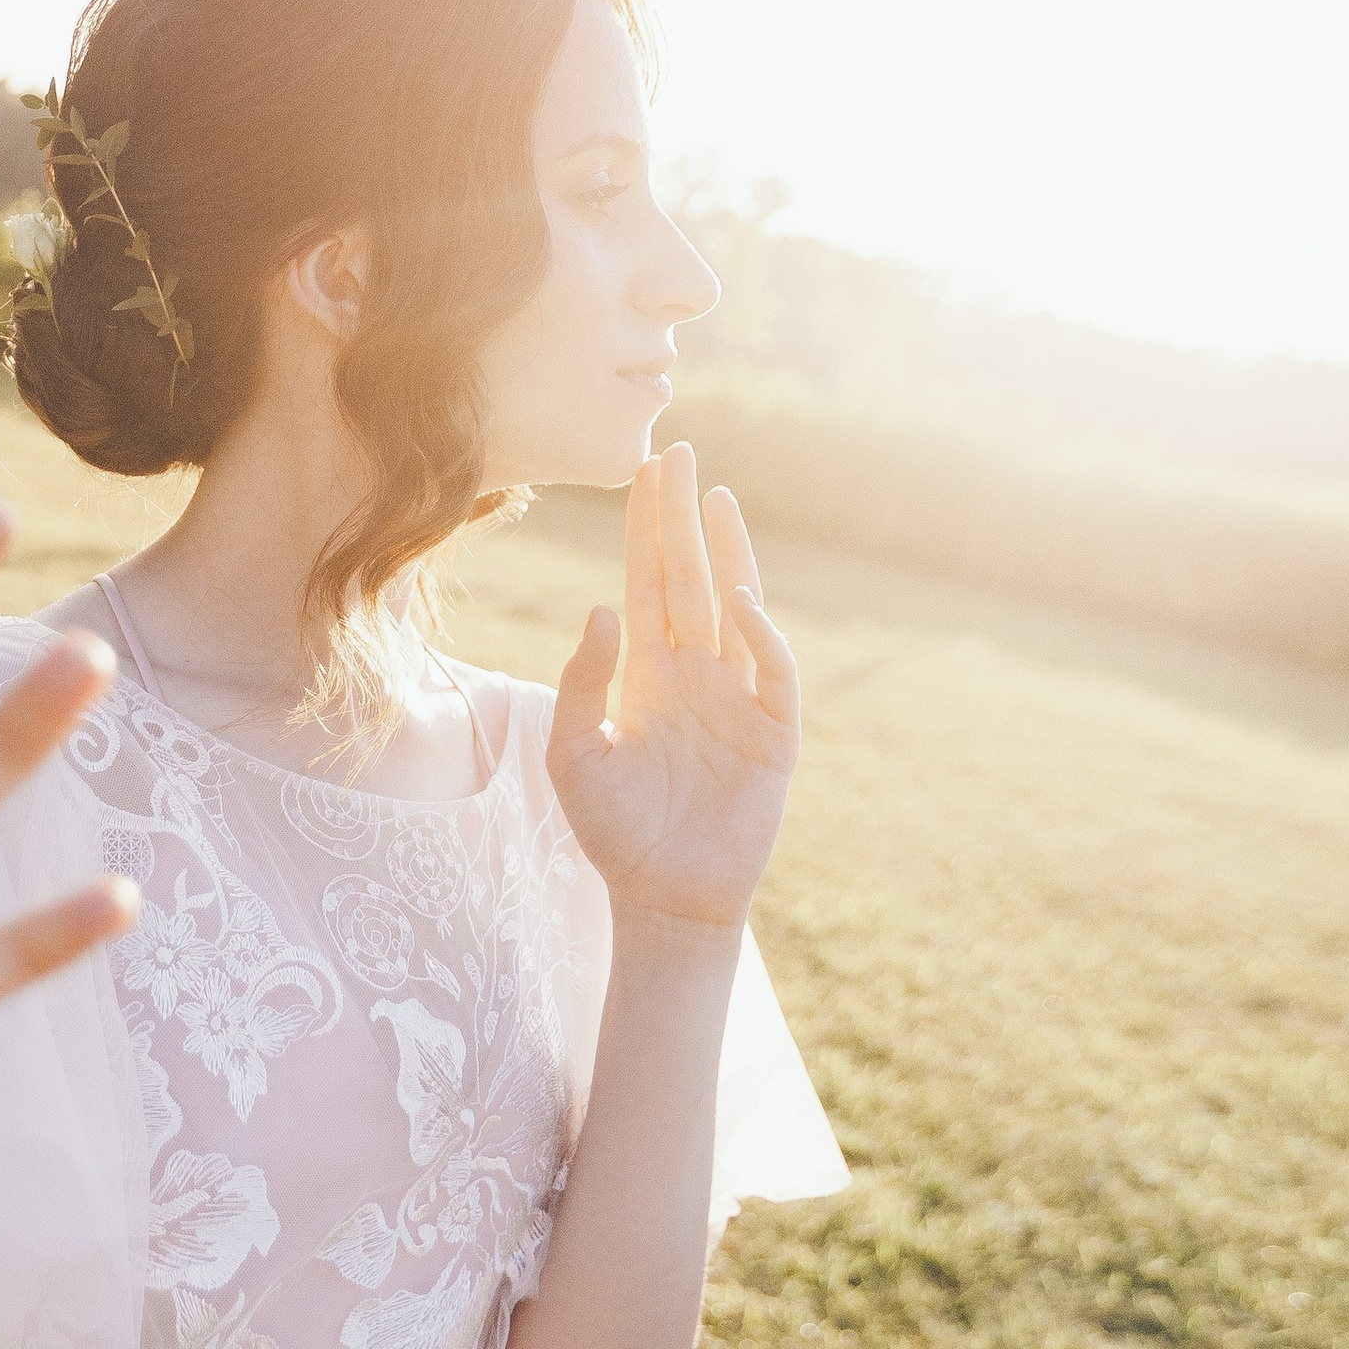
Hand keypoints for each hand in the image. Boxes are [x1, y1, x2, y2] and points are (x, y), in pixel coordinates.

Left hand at [546, 443, 799, 933]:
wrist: (663, 896)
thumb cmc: (613, 830)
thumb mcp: (575, 753)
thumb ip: (582, 681)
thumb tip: (603, 605)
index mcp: (645, 672)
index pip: (646, 582)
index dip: (646, 529)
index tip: (644, 471)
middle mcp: (693, 672)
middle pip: (688, 577)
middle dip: (681, 517)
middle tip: (677, 451)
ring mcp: (736, 697)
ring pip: (735, 607)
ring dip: (729, 554)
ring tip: (717, 498)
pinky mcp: (772, 732)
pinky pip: (771, 671)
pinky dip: (760, 633)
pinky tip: (737, 599)